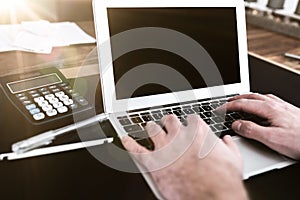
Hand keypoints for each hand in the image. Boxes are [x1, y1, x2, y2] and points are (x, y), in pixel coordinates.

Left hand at [121, 115, 247, 199]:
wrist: (212, 198)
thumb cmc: (223, 181)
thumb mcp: (234, 159)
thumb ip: (229, 146)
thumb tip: (227, 142)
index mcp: (198, 132)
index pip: (190, 119)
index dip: (189, 123)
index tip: (188, 126)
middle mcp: (180, 136)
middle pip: (169, 120)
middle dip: (169, 122)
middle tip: (168, 124)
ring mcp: (165, 148)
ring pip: (152, 129)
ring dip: (151, 128)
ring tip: (150, 128)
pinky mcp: (153, 163)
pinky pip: (136, 149)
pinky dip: (129, 143)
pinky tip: (125, 139)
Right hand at [224, 93, 299, 159]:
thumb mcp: (272, 139)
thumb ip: (251, 130)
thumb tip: (237, 124)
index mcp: (269, 109)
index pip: (243, 103)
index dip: (228, 106)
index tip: (220, 108)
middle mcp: (275, 104)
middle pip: (250, 96)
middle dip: (235, 98)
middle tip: (226, 102)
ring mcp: (282, 106)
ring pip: (260, 96)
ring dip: (247, 97)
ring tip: (240, 100)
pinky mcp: (288, 110)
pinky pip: (269, 100)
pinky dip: (258, 99)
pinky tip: (261, 104)